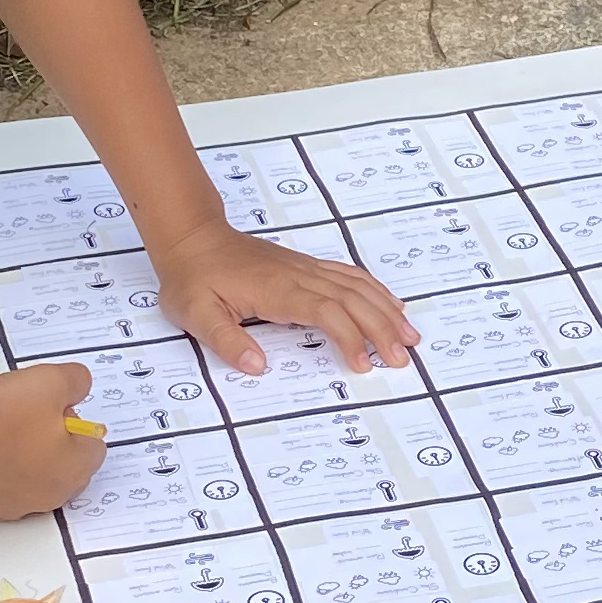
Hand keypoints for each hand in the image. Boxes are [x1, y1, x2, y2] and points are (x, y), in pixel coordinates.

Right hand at [0, 360, 107, 520]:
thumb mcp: (51, 381)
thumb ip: (76, 382)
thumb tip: (78, 385)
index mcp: (75, 468)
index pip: (94, 446)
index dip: (77, 421)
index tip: (57, 406)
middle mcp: (50, 494)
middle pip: (64, 464)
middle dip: (52, 441)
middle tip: (29, 415)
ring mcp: (16, 504)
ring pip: (31, 475)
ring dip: (23, 454)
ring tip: (0, 426)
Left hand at [155, 223, 419, 379]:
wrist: (192, 237)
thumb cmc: (192, 278)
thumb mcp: (195, 313)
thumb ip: (226, 339)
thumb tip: (256, 365)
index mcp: (277, 289)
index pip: (326, 312)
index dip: (349, 338)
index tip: (361, 365)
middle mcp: (299, 276)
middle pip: (353, 299)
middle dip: (381, 329)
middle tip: (400, 360)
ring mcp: (306, 268)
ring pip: (357, 286)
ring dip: (386, 311)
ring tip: (409, 337)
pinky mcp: (306, 266)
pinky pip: (349, 274)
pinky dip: (375, 290)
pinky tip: (391, 304)